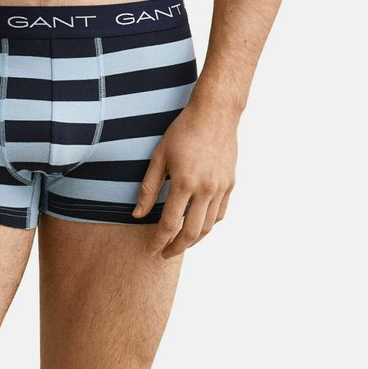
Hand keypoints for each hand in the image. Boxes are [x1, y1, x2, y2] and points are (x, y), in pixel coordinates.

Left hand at [131, 93, 237, 256]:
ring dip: (193, 240)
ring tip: (180, 244)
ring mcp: (220, 188)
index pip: (169, 224)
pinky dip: (209, 225)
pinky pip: (220, 213)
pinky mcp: (230, 184)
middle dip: (176, 248)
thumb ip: (148, 188)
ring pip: (208, 227)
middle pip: (191, 233)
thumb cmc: (182, 131)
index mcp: (184, 182)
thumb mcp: (159, 156)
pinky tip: (199, 226)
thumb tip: (137, 214)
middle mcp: (205, 189)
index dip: (158, 241)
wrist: (215, 114)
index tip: (151, 250)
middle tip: (165, 254)